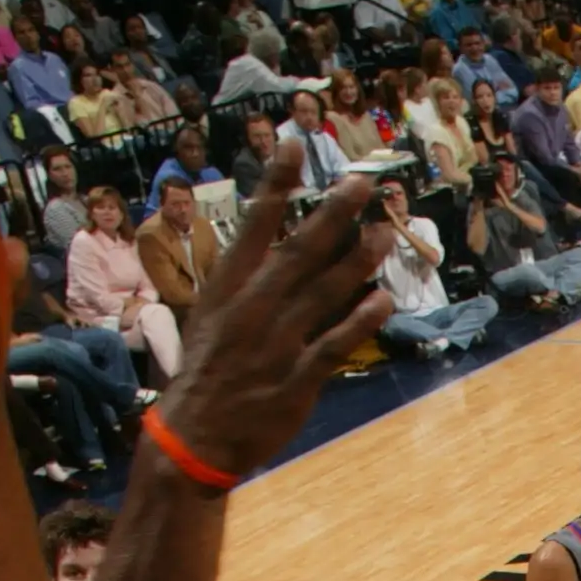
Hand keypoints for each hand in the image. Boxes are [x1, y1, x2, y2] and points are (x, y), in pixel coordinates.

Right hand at [154, 162, 397, 481]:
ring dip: (358, 259)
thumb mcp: (213, 314)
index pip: (253, 224)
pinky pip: (335, 343)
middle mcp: (253, 307)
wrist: (195, 435)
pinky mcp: (297, 378)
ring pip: (324, 292)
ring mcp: (277, 342)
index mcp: (227, 286)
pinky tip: (382, 299)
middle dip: (333, 214)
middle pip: (299, 250)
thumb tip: (276, 242)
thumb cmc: (208, 370)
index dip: (276, 183)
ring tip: (384, 232)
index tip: (294, 145)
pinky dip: (359, 321)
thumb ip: (246, 281)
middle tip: (362, 183)